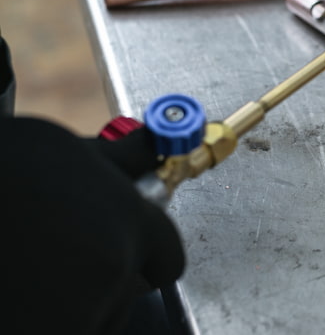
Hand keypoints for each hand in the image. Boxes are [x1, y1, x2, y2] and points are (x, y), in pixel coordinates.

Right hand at [1, 117, 184, 333]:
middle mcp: (111, 268)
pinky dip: (41, 315)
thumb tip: (151, 149)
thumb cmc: (3, 166)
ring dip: (72, 306)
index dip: (147, 253)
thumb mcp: (66, 151)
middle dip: (107, 279)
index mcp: (128, 220)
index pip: (168, 257)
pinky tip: (18, 288)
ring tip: (30, 269)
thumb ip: (120, 163)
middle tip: (63, 255)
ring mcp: (71, 312)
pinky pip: (59, 330)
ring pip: (95, 320)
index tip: (124, 250)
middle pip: (131, 293)